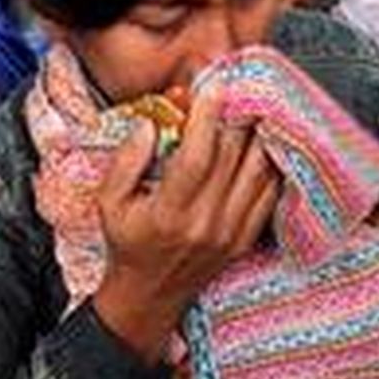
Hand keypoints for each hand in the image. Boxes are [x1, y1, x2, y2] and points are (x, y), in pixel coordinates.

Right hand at [92, 89, 281, 364]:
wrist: (150, 296)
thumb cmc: (127, 243)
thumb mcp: (108, 203)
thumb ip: (126, 161)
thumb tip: (150, 124)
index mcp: (170, 213)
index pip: (198, 157)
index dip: (208, 117)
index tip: (212, 85)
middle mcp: (207, 223)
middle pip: (233, 157)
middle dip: (235, 113)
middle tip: (236, 82)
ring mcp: (231, 232)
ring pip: (258, 171)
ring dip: (258, 133)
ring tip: (254, 104)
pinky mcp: (246, 237)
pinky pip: (269, 192)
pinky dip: (270, 162)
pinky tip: (264, 138)